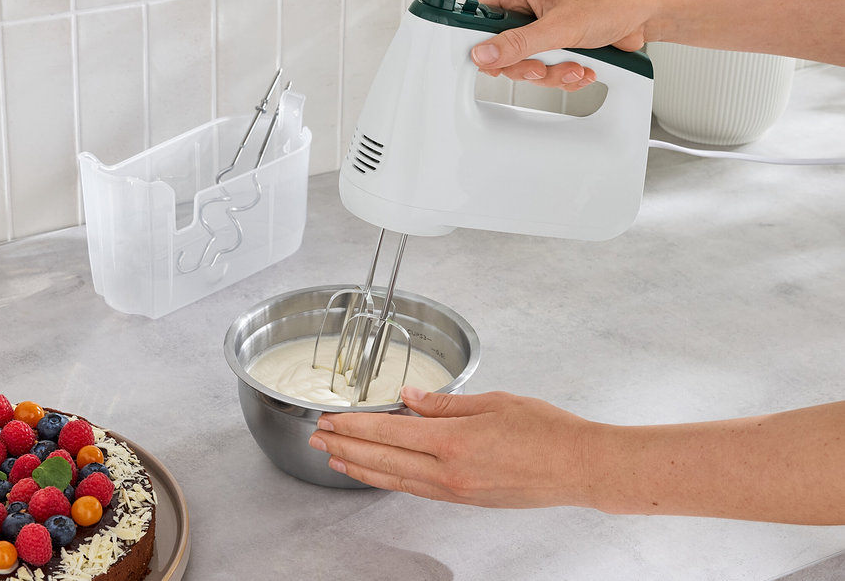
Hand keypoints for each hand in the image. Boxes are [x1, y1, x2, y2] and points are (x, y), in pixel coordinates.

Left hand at [308, 386, 591, 507]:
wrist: (579, 467)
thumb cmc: (546, 431)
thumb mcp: (493, 402)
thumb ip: (444, 403)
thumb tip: (409, 398)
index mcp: (453, 441)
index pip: (389, 432)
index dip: (355, 426)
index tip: (331, 419)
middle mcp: (448, 471)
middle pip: (383, 459)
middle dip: (346, 447)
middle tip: (318, 437)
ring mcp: (455, 491)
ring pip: (394, 479)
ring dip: (360, 467)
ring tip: (335, 457)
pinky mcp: (464, 499)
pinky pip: (415, 490)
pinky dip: (389, 480)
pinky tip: (379, 474)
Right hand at [471, 0, 662, 89]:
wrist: (651, 8)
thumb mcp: (560, 25)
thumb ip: (518, 44)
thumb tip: (482, 53)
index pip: (481, 19)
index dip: (485, 45)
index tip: (497, 63)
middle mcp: (528, 3)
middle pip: (504, 49)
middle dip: (529, 66)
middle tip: (544, 66)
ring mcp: (545, 24)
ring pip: (528, 63)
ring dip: (553, 73)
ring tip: (576, 65)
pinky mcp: (561, 41)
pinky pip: (549, 67)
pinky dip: (566, 74)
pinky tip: (584, 67)